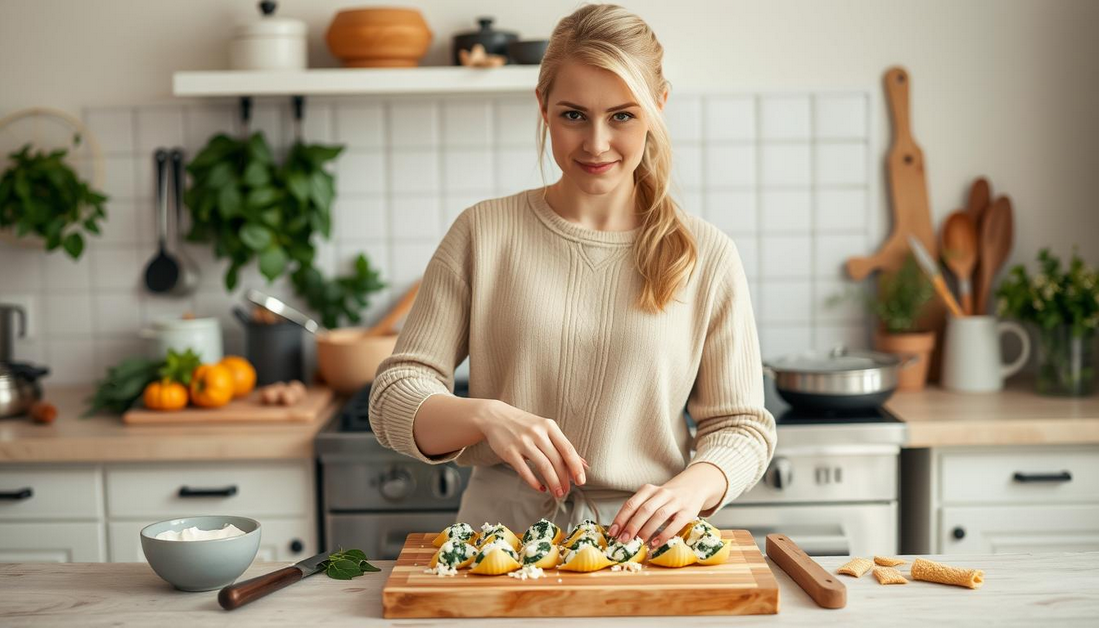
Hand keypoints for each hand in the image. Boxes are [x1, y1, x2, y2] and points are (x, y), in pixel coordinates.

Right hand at [474, 400, 587, 497]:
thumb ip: (563, 447)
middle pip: (556, 460)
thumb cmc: (525, 425)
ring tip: (557, 493)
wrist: (495, 417)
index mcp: (549, 426)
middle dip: (564, 479)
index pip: (567, 449)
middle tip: (566, 492)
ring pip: (543, 466)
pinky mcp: (509, 451)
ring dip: (553, 483)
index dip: (576, 467)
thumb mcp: (546, 430)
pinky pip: (524, 470)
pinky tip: (541, 488)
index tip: (581, 481)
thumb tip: (584, 464)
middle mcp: (537, 433)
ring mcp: (523, 442)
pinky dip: (534, 482)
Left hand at [606, 463, 724, 548]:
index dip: (621, 518)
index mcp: (648, 489)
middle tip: (623, 540)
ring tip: (638, 542)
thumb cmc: (666, 498)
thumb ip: (639, 510)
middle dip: (632, 526)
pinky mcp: (688, 511)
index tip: (613, 532)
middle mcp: (661, 493)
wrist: (693, 486)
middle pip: (644, 509)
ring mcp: (676, 501)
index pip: (631, 503)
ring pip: (659, 515)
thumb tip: (621, 531)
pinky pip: (675, 523)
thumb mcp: (652, 498)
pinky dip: (664, 534)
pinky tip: (656, 543)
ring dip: (647, 530)